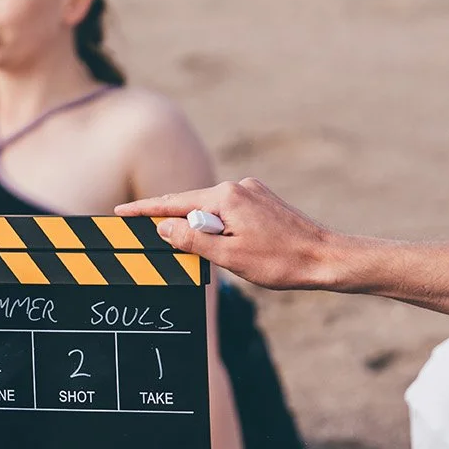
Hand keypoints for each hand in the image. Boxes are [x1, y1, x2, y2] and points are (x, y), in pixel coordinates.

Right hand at [116, 178, 337, 290]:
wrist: (326, 258)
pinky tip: (224, 244)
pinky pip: (228, 210)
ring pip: (211, 209)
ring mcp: (252, 192)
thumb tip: (163, 228)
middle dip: (171, 220)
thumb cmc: (281, 262)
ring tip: (204, 252)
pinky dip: (217, 225)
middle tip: (146, 232)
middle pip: (191, 204)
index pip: (174, 203)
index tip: (121, 212)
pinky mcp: (263, 201)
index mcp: (226, 197)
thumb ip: (192, 240)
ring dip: (200, 228)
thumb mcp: (229, 256)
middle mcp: (238, 187)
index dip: (145, 210)